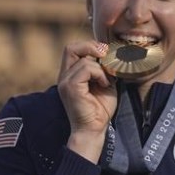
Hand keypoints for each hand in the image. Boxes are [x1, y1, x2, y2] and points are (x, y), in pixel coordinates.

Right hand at [57, 42, 116, 162]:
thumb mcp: (104, 82)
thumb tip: (110, 54)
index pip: (73, 49)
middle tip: (106, 55)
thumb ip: (102, 68)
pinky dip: (99, 74)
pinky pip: (87, 68)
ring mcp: (65, 81)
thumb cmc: (100, 109)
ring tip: (106, 81)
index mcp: (70, 74)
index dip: (89, 46)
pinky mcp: (70, 87)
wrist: (94, 129)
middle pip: (71, 47)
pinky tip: (104, 85)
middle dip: (91, 46)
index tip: (105, 53)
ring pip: (84, 59)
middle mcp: (64, 76)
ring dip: (101, 68)